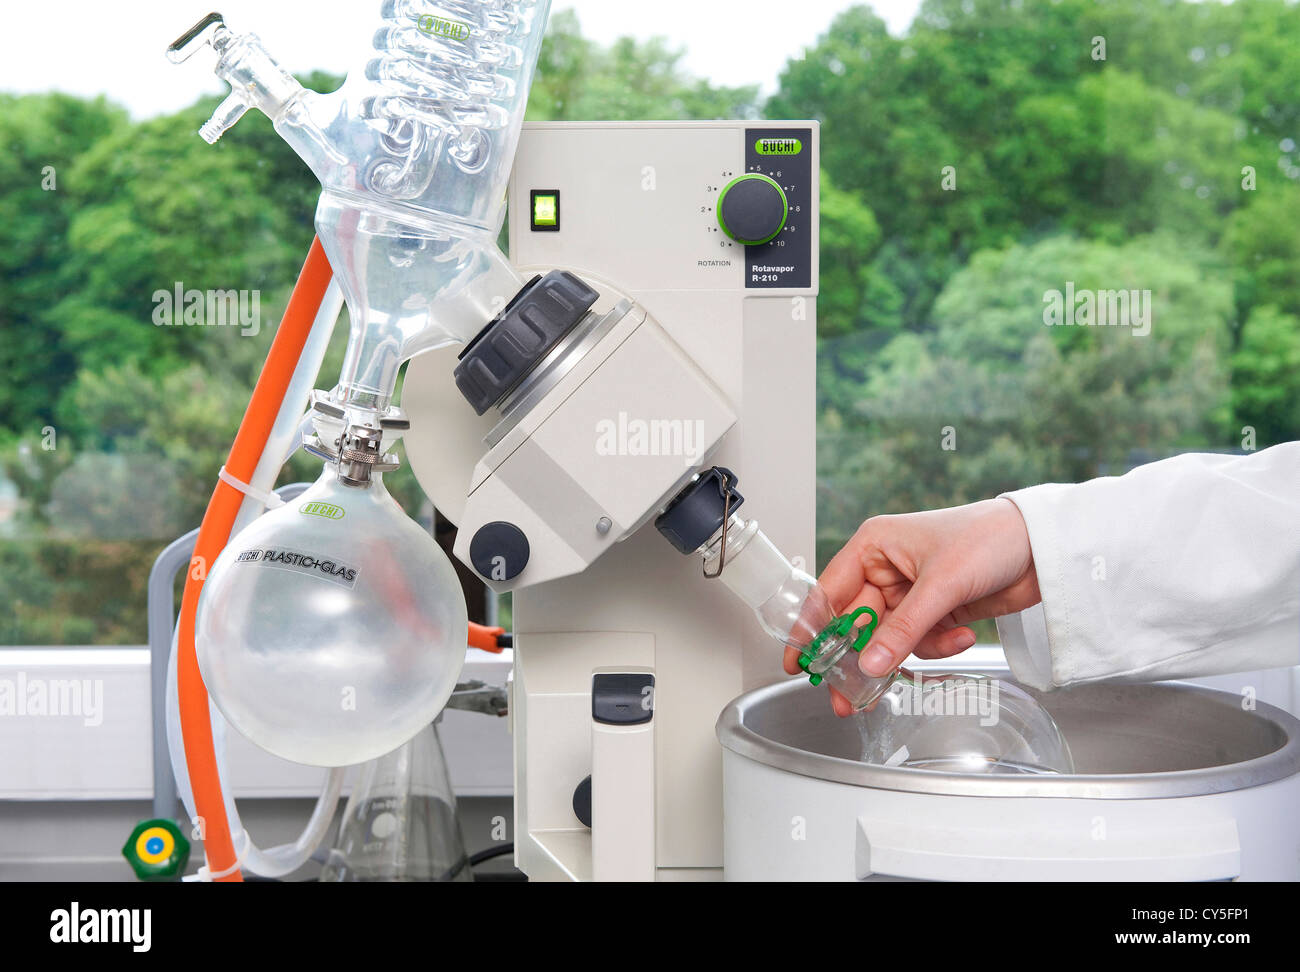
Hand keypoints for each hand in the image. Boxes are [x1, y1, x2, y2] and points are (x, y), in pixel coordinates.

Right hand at [783, 498, 1040, 715]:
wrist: (1044, 547)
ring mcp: (910, 592)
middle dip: (859, 660)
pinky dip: (939, 645)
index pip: (829, 594)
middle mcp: (886, 569)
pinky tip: (963, 634)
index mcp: (874, 547)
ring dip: (907, 654)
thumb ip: (903, 630)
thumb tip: (870, 666)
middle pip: (856, 625)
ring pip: (888, 639)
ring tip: (932, 655)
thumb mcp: (941, 585)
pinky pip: (918, 642)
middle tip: (850, 696)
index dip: (812, 630)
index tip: (799, 664)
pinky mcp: (934, 610)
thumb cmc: (989, 538)